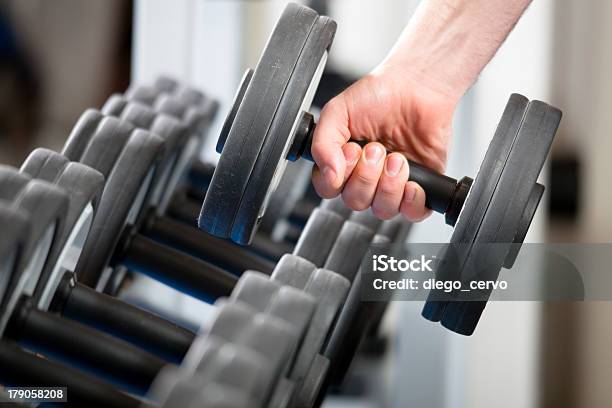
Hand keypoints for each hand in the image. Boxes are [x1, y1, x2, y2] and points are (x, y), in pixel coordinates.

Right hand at [311, 66, 456, 220]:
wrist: (418, 86)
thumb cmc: (379, 95)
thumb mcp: (338, 111)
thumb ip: (322, 143)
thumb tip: (328, 175)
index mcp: (342, 163)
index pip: (329, 189)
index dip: (338, 178)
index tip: (351, 151)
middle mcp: (365, 177)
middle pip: (355, 202)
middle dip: (366, 176)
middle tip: (377, 148)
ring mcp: (391, 184)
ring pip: (382, 210)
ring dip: (389, 185)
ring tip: (398, 158)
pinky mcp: (420, 187)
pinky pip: (412, 213)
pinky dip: (411, 201)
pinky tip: (412, 181)